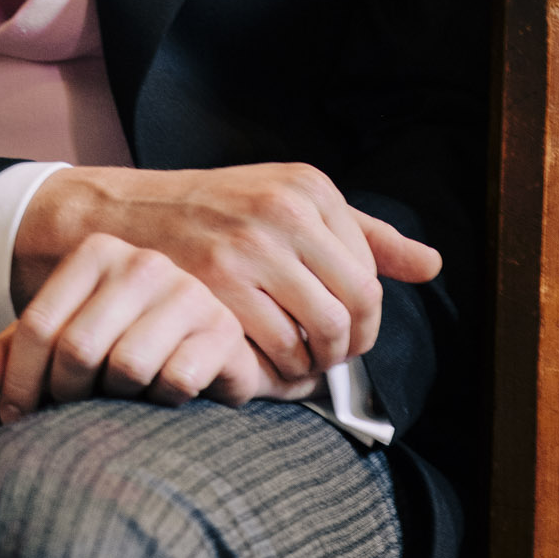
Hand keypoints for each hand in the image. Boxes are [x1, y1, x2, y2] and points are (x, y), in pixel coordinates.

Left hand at [0, 233, 314, 421]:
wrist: (205, 354)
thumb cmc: (117, 349)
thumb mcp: (56, 346)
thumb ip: (5, 359)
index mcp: (97, 253)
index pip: (39, 326)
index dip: (18, 383)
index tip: (15, 417)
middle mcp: (143, 262)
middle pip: (78, 348)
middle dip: (66, 396)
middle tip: (70, 415)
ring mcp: (188, 292)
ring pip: (127, 366)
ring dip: (116, 401)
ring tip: (118, 403)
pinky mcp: (223, 330)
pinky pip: (175, 381)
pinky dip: (161, 402)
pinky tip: (161, 400)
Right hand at [12, 163, 441, 383]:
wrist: (125, 217)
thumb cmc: (216, 213)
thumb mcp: (288, 202)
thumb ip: (363, 233)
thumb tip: (433, 265)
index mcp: (309, 187)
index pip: (373, 273)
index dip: (366, 317)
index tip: (345, 330)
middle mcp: (285, 211)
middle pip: (358, 306)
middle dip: (350, 346)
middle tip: (329, 358)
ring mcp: (250, 247)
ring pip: (323, 333)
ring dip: (317, 364)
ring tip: (300, 364)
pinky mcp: (218, 285)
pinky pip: (278, 348)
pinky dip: (281, 371)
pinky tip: (266, 364)